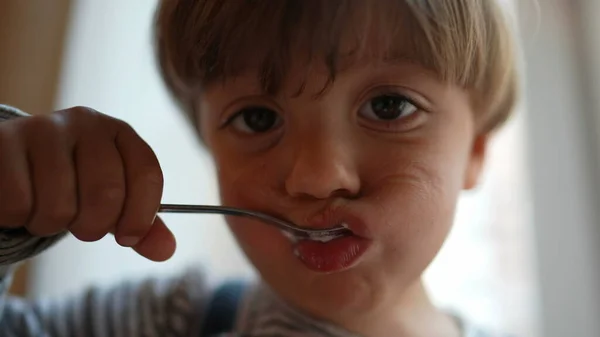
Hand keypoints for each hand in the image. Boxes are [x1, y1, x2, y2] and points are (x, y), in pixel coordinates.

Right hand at [0, 106, 174, 260]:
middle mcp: (86, 123)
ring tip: (44, 208)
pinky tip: (20, 201)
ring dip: (50, 223)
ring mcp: (44, 128)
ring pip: (60, 204)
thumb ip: (141, 226)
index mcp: (120, 133)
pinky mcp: (4, 142)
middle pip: (106, 193)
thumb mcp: (111, 202)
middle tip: (79, 223)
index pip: (148, 174)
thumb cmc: (70, 184)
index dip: (141, 216)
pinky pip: (19, 202)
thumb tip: (167, 250)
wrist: (12, 165)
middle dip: (93, 226)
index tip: (127, 238)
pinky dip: (18, 216)